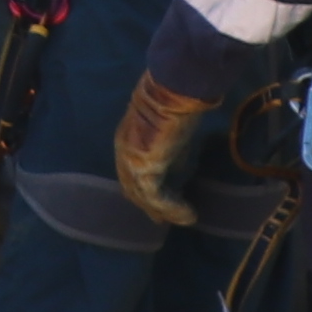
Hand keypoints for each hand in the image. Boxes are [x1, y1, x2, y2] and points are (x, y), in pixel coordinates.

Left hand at [115, 75, 224, 230]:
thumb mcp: (170, 132)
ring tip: (185, 219)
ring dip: (165, 211)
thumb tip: (175, 164)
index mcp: (126, 141)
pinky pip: (155, 197)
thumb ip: (168, 149)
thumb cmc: (175, 104)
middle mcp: (124, 153)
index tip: (158, 203)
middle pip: (133, 188)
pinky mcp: (144, 168)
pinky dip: (172, 208)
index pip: (130, 173)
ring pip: (144, 196)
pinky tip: (188, 214)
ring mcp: (131, 161)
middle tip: (165, 219)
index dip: (142, 190)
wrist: (173, 92)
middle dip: (149, 206)